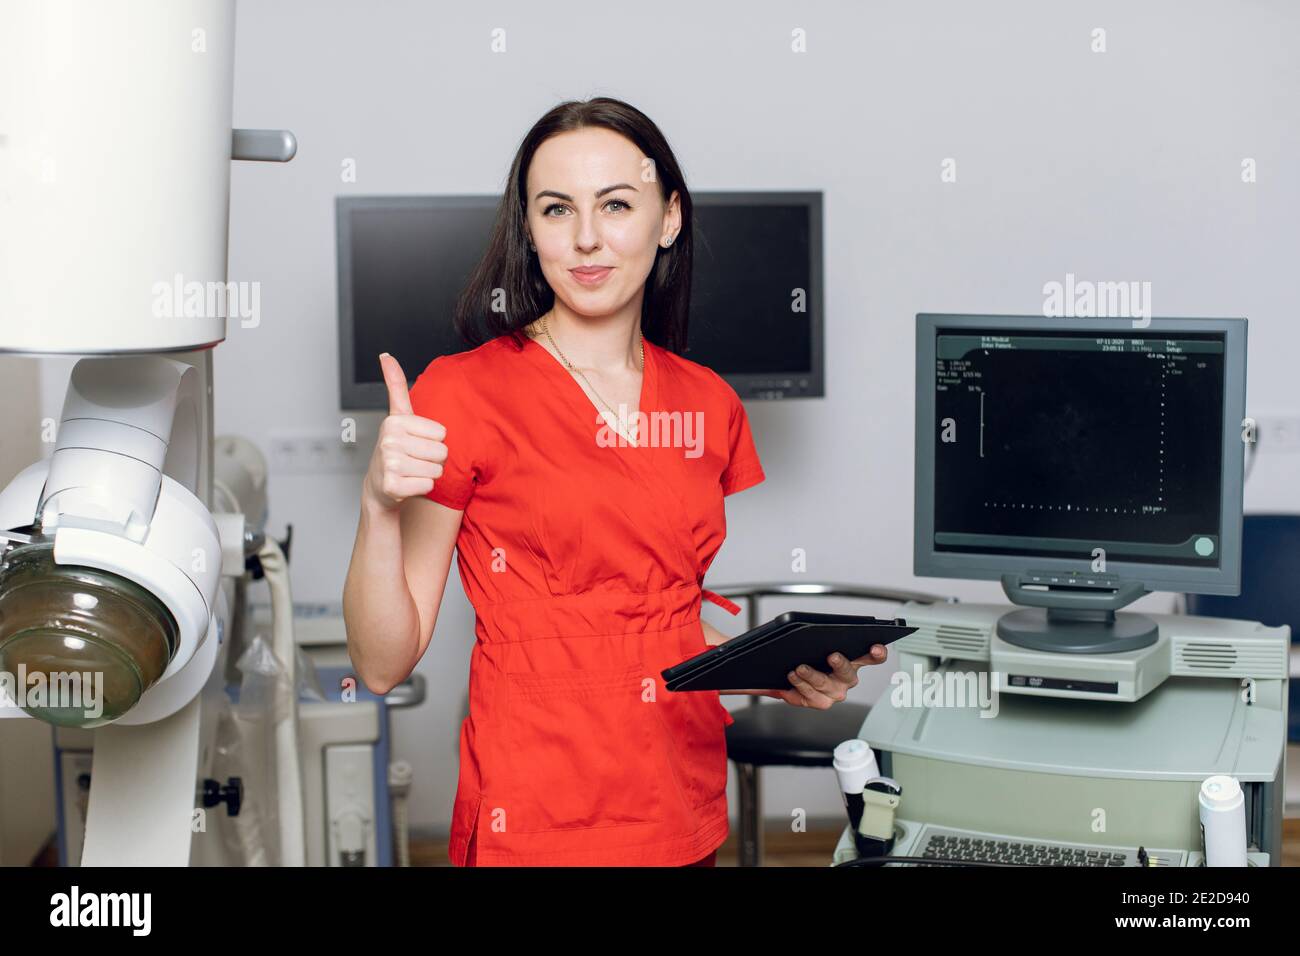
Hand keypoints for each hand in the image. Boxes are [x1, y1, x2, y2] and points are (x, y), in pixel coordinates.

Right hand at [362, 353, 448, 511]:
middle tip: (414, 460)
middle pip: (442, 452)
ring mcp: (389, 465)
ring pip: (437, 470)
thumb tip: (386, 355)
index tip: (415, 443)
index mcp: (394, 421)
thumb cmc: (395, 449)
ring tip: (411, 471)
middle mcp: (389, 441)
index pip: (442, 433)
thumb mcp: (398, 415)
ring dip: (428, 473)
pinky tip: (407, 484)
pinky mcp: (393, 487)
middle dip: (433, 459)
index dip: (433, 441)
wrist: (379, 486)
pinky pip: (429, 485)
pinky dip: (422, 488)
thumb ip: (395, 385)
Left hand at [755, 645, 889, 708]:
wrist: (791, 678)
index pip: (872, 657)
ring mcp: (834, 692)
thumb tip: (813, 631)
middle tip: (832, 656)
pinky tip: (789, 683)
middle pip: (847, 673)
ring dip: (810, 677)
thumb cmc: (811, 658)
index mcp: (852, 661)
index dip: (877, 654)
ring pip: (824, 685)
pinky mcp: (820, 702)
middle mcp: (846, 679)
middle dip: (840, 664)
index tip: (875, 648)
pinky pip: (809, 697)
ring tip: (798, 669)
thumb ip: (819, 638)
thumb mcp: (817, 646)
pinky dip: (798, 688)